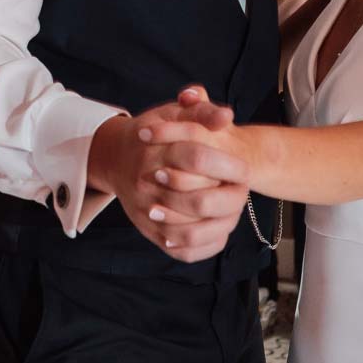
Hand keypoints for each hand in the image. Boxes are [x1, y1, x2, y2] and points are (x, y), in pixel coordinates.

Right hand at [87, 86, 248, 263]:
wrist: (117, 159)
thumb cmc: (153, 134)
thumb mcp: (173, 114)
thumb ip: (202, 111)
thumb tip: (226, 117)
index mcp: (156, 153)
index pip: (197, 159)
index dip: (229, 166)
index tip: (245, 169)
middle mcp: (147, 186)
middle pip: (199, 201)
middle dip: (232, 197)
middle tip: (242, 189)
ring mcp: (147, 213)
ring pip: (193, 232)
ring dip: (223, 222)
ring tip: (233, 207)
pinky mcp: (151, 234)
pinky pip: (186, 251)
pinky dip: (208, 243)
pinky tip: (219, 226)